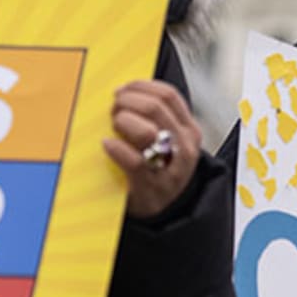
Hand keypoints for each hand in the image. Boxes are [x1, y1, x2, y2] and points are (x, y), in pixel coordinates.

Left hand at [103, 80, 202, 218]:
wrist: (165, 209)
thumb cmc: (161, 170)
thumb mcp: (170, 142)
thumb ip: (156, 118)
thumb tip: (126, 91)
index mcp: (189, 131)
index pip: (168, 95)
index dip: (141, 86)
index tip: (124, 89)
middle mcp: (184, 147)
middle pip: (156, 108)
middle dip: (128, 101)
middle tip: (114, 107)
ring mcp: (170, 168)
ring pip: (147, 131)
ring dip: (124, 121)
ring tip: (114, 125)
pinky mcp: (151, 186)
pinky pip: (133, 160)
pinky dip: (116, 148)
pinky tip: (107, 144)